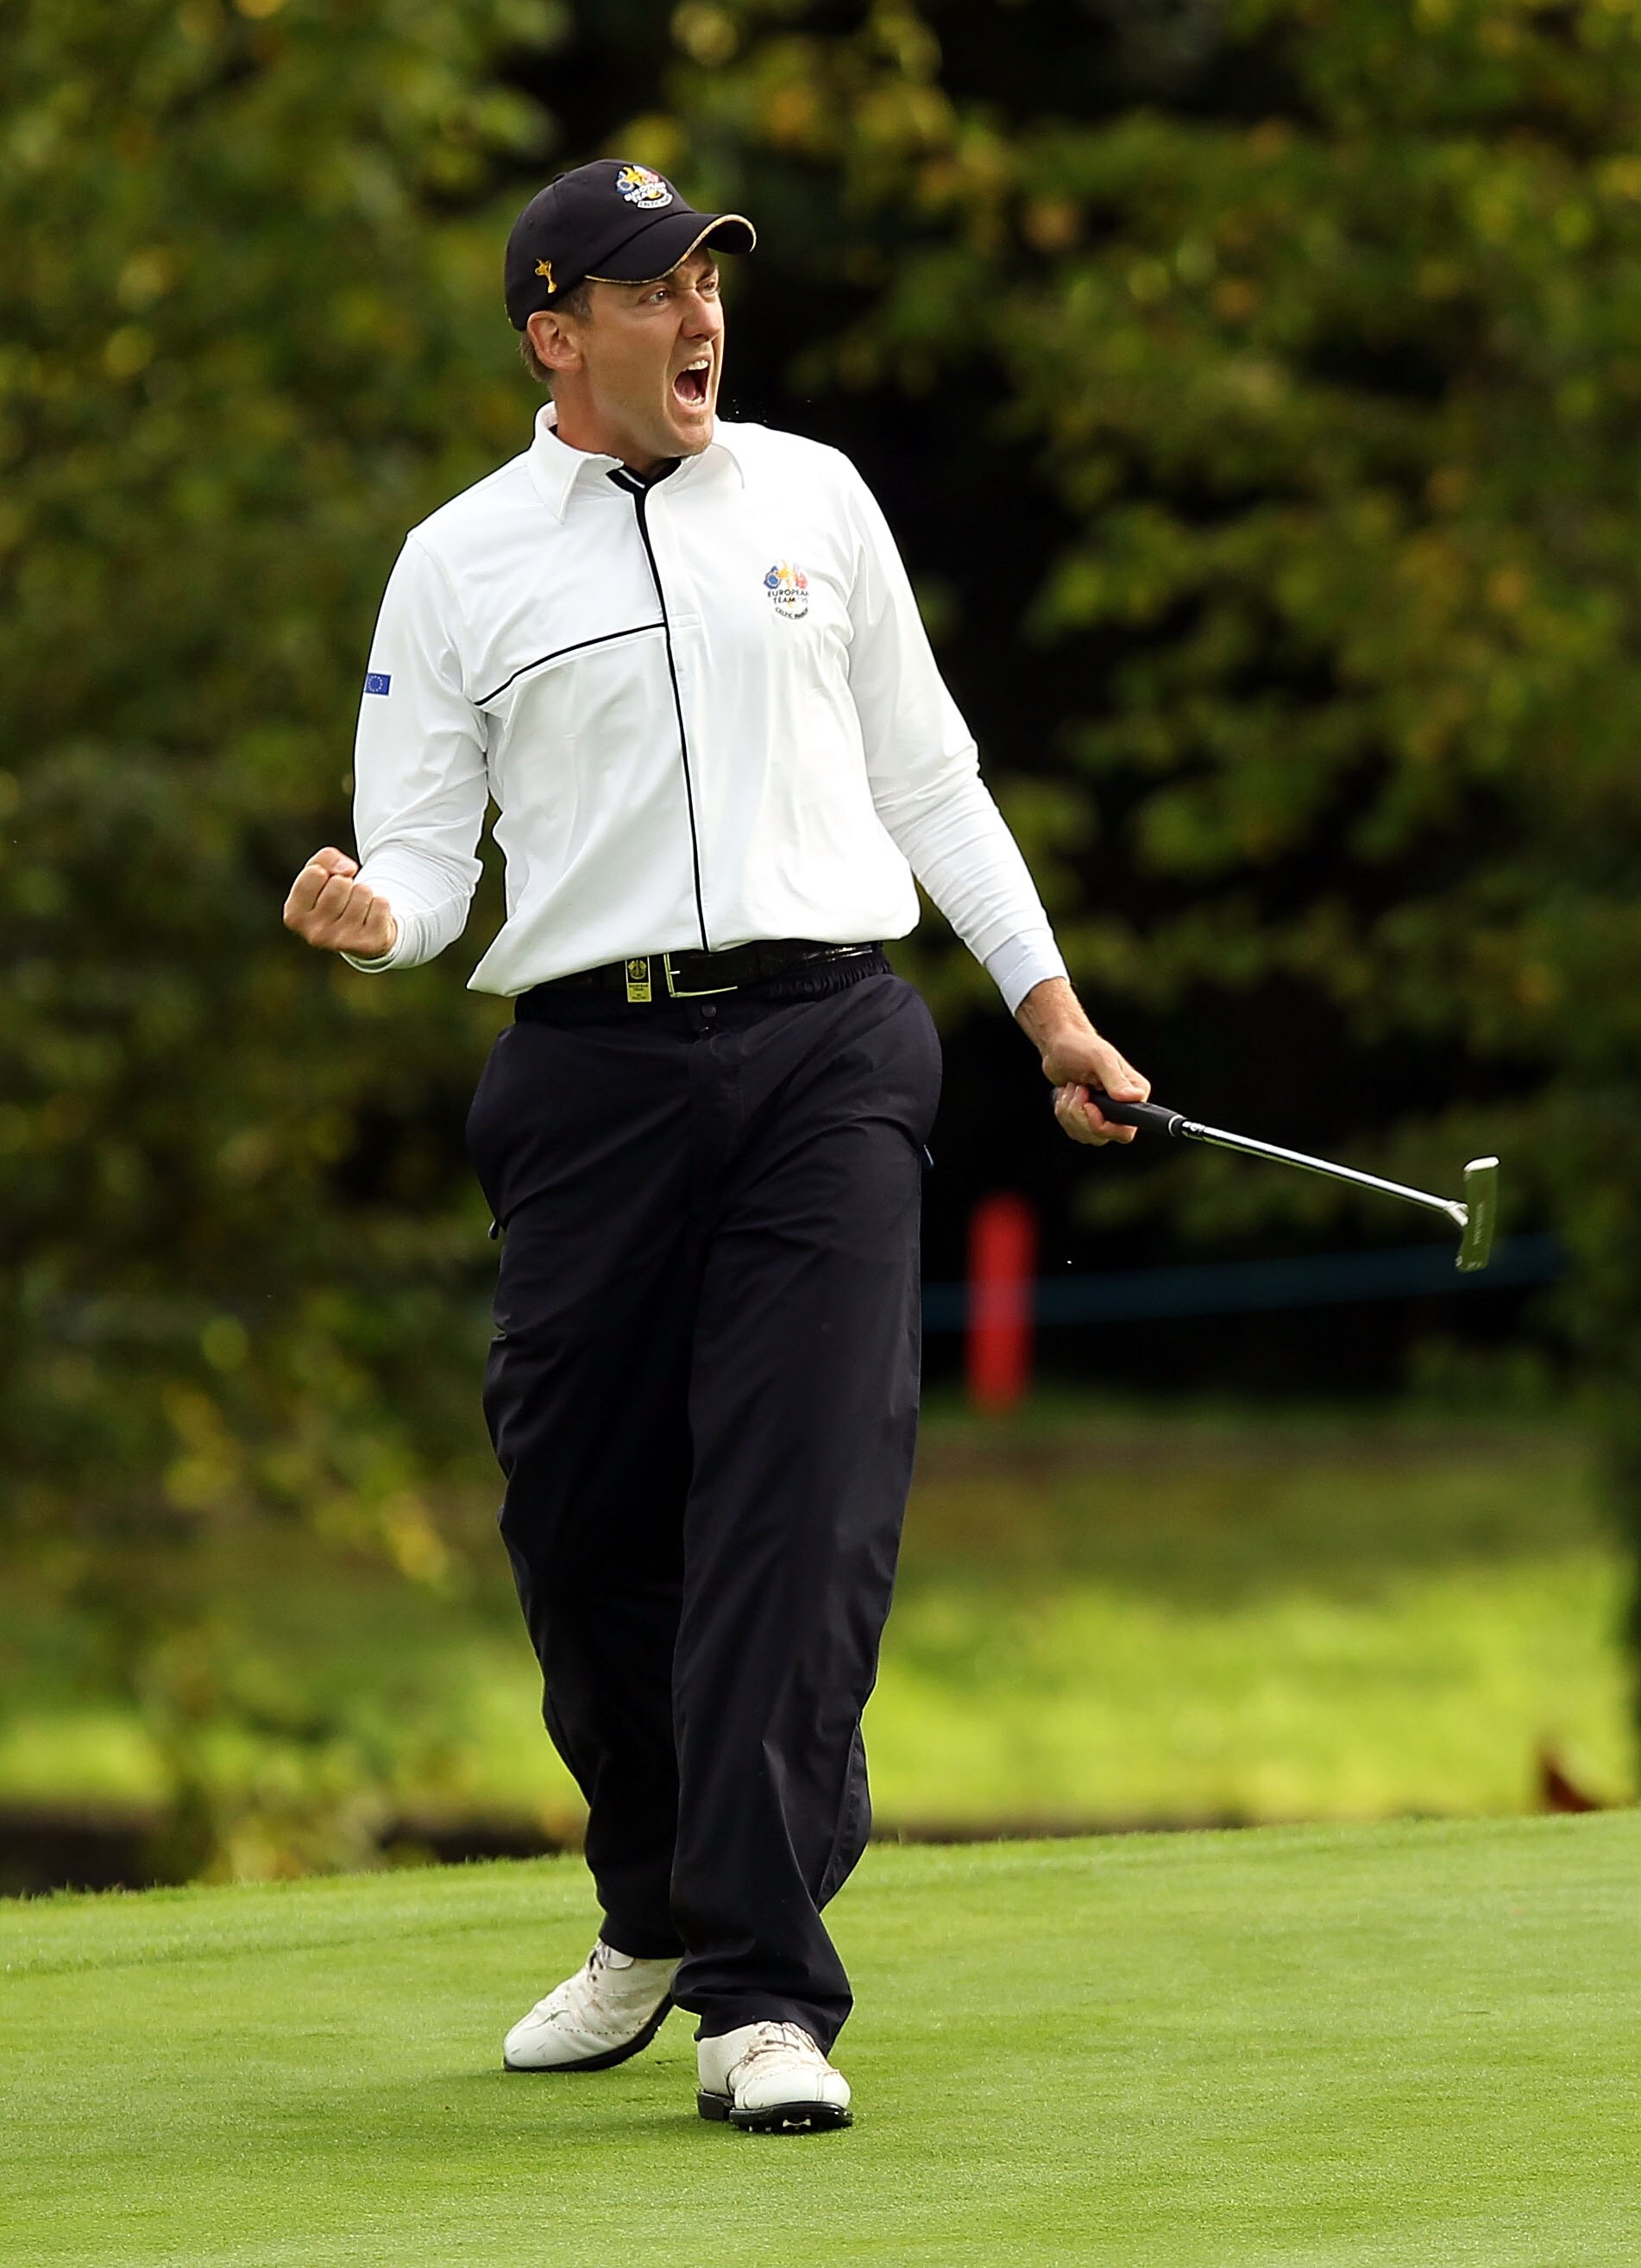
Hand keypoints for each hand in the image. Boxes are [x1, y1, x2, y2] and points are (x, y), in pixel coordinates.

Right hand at [282, 846, 397, 958]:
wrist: (359, 932)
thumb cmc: (333, 897)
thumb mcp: (319, 873)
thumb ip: (325, 859)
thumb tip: (348, 869)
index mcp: (294, 916)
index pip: (315, 873)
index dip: (325, 871)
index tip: (325, 884)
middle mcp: (314, 934)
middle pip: (340, 883)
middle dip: (347, 883)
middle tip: (344, 899)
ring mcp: (342, 943)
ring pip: (363, 891)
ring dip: (364, 894)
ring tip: (358, 909)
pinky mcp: (369, 944)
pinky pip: (381, 903)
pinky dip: (380, 904)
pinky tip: (370, 918)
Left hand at [1014, 976, 1149, 1146]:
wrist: (1060, 1047)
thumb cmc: (1082, 1047)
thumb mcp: (1100, 1059)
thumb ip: (1115, 1080)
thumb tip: (1132, 1098)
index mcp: (1135, 1094)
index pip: (1127, 1130)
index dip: (1105, 1126)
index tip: (1089, 1105)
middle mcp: (1124, 1108)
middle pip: (1103, 1135)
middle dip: (1081, 1116)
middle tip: (1077, 1089)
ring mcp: (1105, 1115)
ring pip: (1086, 1135)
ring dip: (1070, 1111)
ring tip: (1072, 1087)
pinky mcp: (1087, 1119)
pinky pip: (1074, 1131)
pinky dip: (1064, 1113)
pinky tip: (1066, 1094)